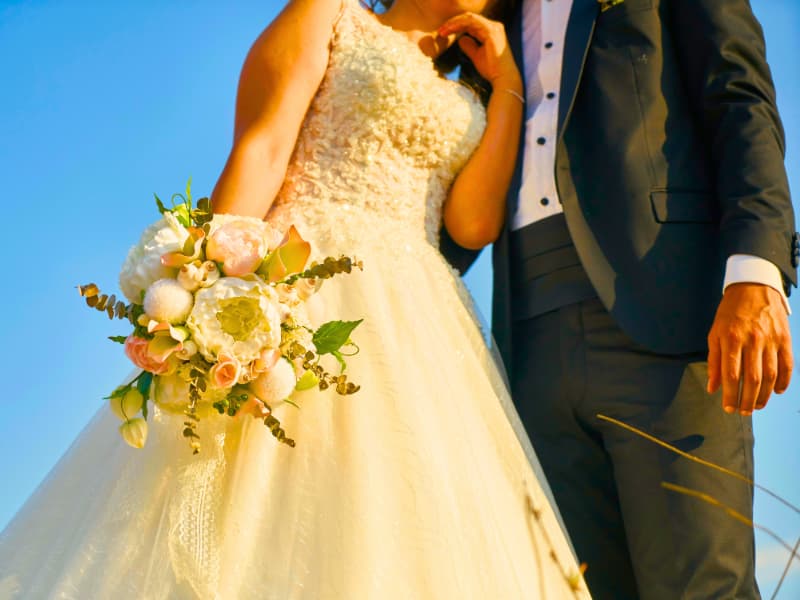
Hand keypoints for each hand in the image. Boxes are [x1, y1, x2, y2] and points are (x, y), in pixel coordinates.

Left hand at [436, 13, 520, 89]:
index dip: (456, 26)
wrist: (503, 78)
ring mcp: (493, 27)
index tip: (443, 33)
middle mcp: (494, 26)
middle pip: (469, 19)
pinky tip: (450, 30)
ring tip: (442, 31)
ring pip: (469, 18)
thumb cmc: (492, 70)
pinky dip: (459, 24)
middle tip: (440, 30)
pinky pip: (472, 22)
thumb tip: (461, 39)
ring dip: (454, 23)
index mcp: (491, 31)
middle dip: (453, 23)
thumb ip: (469, 46)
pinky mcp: (491, 31)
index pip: (470, 24)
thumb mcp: (476, 56)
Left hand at [707, 283, 792, 414]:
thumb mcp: (714, 334)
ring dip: (765, 395)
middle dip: (748, 400)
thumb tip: (713, 387)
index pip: (731, 374)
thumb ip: (714, 362)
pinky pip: (787, 364)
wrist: (753, 288)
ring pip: (771, 375)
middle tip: (744, 412)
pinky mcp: (785, 338)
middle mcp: (752, 340)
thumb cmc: (730, 313)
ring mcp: (771, 340)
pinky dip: (784, 381)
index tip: (728, 408)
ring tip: (758, 405)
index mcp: (731, 339)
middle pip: (753, 379)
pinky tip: (778, 391)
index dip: (730, 395)